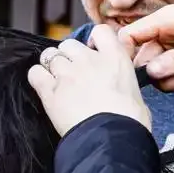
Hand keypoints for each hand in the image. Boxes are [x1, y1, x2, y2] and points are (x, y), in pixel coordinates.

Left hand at [28, 25, 152, 136]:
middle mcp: (89, 60)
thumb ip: (126, 86)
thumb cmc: (130, 124)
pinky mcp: (50, 91)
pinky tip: (44, 88)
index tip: (94, 52)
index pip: (101, 32)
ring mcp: (67, 74)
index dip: (94, 41)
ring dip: (53, 67)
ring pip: (50, 56)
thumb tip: (125, 93)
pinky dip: (38, 78)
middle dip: (70, 56)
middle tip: (74, 75)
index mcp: (115, 59)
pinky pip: (35, 73)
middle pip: (69, 44)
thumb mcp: (138, 97)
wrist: (112, 140)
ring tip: (59, 83)